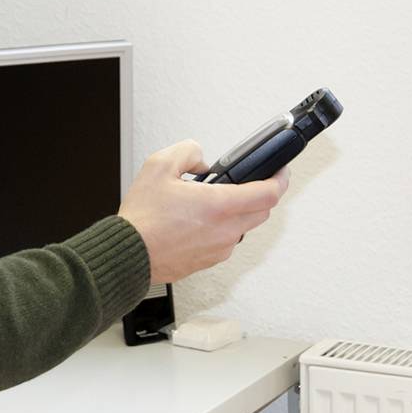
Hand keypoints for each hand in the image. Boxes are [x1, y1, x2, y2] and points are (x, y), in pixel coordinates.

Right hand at [118, 139, 288, 284]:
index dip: (280, 179)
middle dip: (262, 194)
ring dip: (239, 211)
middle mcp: (225, 230)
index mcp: (218, 205)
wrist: (130, 253)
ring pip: (245, 227)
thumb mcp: (158, 166)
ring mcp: (220, 248)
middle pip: (263, 211)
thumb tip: (201, 159)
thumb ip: (187, 151)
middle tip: (250, 182)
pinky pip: (228, 240)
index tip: (281, 171)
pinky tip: (200, 220)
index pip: (268, 193)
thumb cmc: (142, 218)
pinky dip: (223, 227)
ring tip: (214, 200)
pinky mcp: (210, 261)